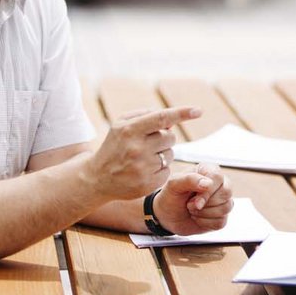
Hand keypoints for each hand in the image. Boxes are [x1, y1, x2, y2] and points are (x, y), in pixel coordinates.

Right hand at [84, 105, 198, 201]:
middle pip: (170, 137)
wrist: (97, 178)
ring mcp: (142, 168)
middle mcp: (137, 148)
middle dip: (165, 138)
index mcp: (130, 130)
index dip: (182, 113)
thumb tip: (171, 120)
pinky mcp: (147, 184)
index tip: (198, 110)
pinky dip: (160, 169)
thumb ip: (146, 115)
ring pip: (170, 154)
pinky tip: (144, 170)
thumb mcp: (122, 124)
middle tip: (149, 143)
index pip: (162, 118)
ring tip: (143, 158)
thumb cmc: (114, 146)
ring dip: (162, 154)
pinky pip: (167, 170)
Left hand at [155, 163, 232, 234]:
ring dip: (204, 213)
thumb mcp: (173, 184)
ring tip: (192, 210)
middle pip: (226, 192)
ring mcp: (222, 201)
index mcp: (209, 170)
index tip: (193, 199)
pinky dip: (205, 223)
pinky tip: (197, 218)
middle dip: (205, 203)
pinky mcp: (221, 216)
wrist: (167, 216)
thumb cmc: (171, 196)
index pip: (218, 177)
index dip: (207, 191)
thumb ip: (190, 179)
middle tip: (190, 204)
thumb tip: (208, 184)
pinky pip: (221, 222)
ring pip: (226, 207)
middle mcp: (219, 184)